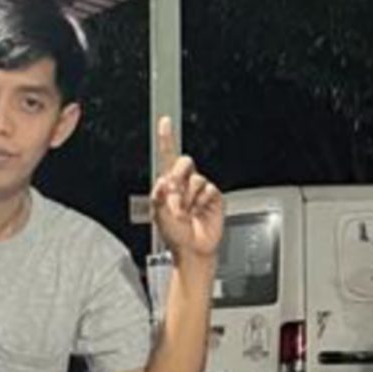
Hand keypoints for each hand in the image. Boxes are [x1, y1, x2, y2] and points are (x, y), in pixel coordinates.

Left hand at [149, 118, 223, 261]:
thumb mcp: (159, 216)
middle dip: (180, 176)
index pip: (167, 158)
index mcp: (168, 185)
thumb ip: (158, 197)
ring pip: (196, 179)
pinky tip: (199, 213)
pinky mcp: (214, 197)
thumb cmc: (175, 235)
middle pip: (184, 162)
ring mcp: (199, 190)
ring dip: (190, 197)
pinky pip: (209, 189)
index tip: (165, 122)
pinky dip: (202, 202)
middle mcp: (184, 184)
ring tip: (187, 213)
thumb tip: (163, 181)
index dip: (167, 139)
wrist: (193, 249)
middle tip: (175, 196)